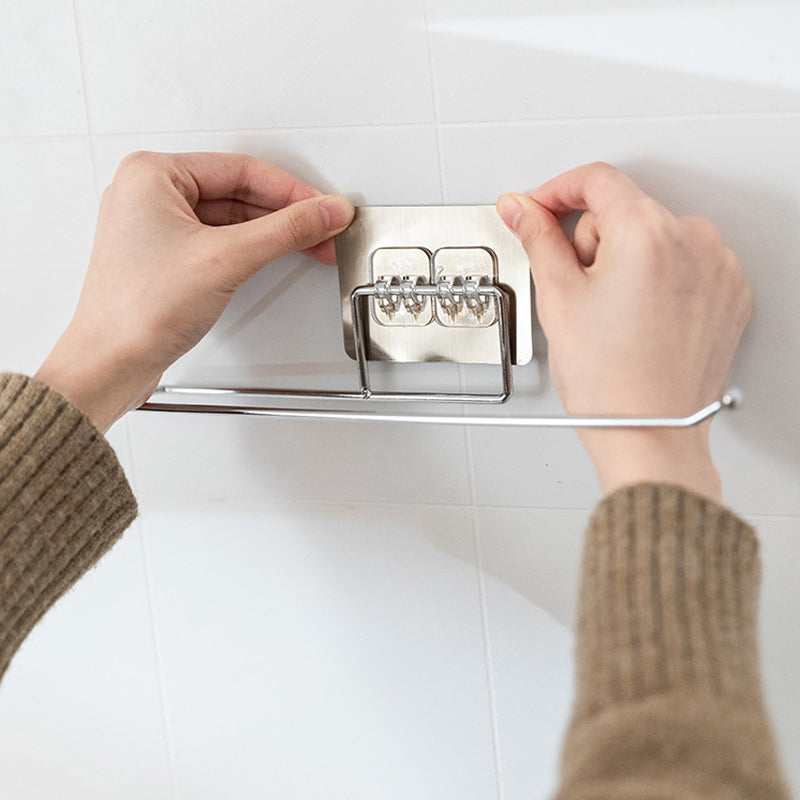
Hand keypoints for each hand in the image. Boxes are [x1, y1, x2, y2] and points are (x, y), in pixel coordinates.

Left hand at [36, 151, 353, 431]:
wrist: (111, 364)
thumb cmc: (138, 311)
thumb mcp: (226, 259)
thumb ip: (285, 231)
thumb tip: (326, 212)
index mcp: (151, 175)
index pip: (241, 169)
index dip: (292, 191)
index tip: (325, 208)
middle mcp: (149, 195)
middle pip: (238, 192)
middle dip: (285, 214)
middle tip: (323, 228)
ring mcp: (156, 227)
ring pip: (230, 218)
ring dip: (271, 232)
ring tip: (309, 244)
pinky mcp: (166, 257)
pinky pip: (218, 240)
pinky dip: (250, 249)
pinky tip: (275, 257)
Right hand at [497, 163, 751, 501]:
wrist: (649, 434)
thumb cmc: (610, 382)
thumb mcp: (558, 298)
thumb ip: (537, 238)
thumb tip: (520, 207)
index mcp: (648, 233)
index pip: (596, 179)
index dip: (556, 191)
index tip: (539, 209)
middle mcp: (694, 241)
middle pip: (624, 211)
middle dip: (592, 243)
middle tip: (580, 294)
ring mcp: (718, 268)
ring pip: (654, 238)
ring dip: (626, 261)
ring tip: (612, 316)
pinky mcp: (728, 293)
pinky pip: (683, 264)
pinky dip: (658, 280)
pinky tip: (638, 320)